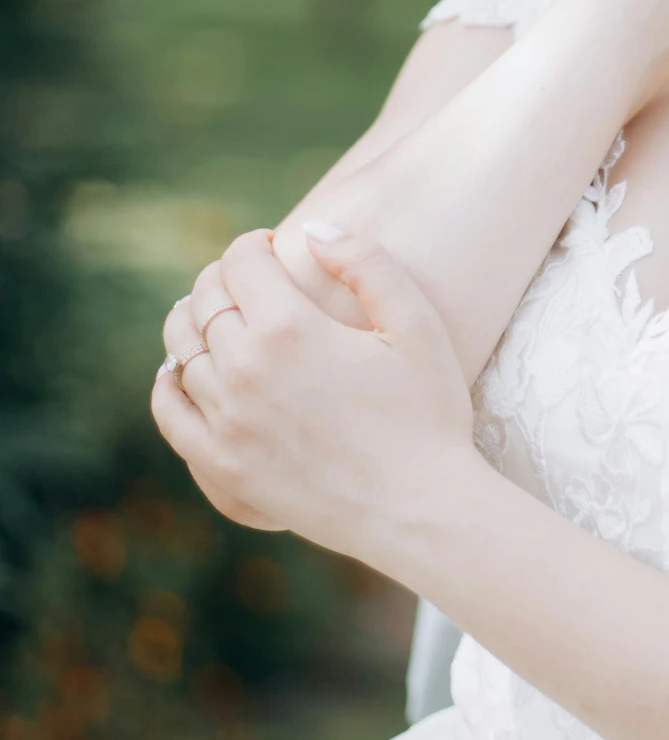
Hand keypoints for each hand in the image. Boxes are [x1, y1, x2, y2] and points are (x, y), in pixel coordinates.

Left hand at [152, 228, 478, 565]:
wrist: (420, 510)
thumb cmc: (429, 416)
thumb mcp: (418, 326)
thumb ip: (368, 263)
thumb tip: (313, 229)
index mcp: (291, 328)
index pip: (241, 261)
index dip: (254, 245)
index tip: (272, 250)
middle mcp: (245, 369)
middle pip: (204, 299)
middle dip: (224, 278)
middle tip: (250, 283)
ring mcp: (226, 420)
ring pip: (181, 348)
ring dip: (195, 322)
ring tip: (222, 321)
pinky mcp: (222, 463)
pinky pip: (168, 411)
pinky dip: (167, 382)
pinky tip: (181, 372)